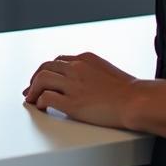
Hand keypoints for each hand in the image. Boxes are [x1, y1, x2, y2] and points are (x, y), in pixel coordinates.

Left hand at [23, 51, 139, 128]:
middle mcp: (76, 68)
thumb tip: (86, 82)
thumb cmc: (128, 91)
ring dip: (32, 89)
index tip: (42, 78)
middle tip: (30, 89)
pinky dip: (39, 102)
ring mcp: (73, 85)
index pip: (58, 60)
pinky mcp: (72, 103)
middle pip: (45, 67)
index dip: (47, 70)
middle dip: (34, 78)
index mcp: (84, 58)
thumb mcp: (107, 70)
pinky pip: (47, 98)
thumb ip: (92, 72)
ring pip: (41, 79)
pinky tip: (40, 107)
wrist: (135, 100)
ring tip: (30, 99)